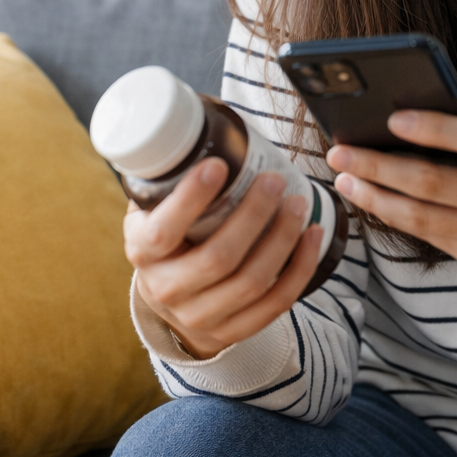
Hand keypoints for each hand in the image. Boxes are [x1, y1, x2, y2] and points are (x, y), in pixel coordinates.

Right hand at [126, 157, 324, 358]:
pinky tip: (314, 236)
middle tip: (275, 180)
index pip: (164, 231)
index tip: (219, 165)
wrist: (169, 299)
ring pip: (252, 281)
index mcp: (143, 252)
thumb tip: (198, 126)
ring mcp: (201, 316)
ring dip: (282, 239)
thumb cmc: (167, 238)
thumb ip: (167, 178)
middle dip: (254, 215)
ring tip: (298, 203)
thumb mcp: (152, 209)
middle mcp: (167, 290)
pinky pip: (275, 304)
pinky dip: (300, 268)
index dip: (191, 199)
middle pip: (218, 258)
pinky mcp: (233, 331)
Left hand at [326, 105, 456, 318]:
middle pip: (436, 183)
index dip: (436, 130)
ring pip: (422, 217)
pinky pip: (427, 235)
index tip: (393, 118)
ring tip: (343, 176)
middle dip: (380, 165)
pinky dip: (393, 214)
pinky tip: (369, 196)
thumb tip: (453, 110)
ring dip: (375, 195)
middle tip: (340, 150)